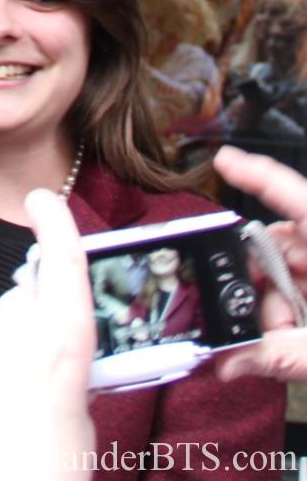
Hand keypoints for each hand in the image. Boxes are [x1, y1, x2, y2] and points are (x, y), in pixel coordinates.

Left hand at [0, 189, 94, 480]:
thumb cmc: (46, 471)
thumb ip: (67, 366)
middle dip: (33, 324)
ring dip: (2, 349)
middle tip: (40, 379)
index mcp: (62, 341)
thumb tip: (54, 346)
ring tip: (8, 407)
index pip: (61, 262)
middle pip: (24, 301)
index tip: (43, 198)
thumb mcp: (80, 416)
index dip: (56, 223)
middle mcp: (11, 330)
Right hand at [211, 145, 306, 380]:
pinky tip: (292, 341)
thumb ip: (284, 355)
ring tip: (280, 341)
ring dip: (272, 307)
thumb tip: (232, 360)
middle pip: (278, 244)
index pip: (291, 193)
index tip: (224, 162)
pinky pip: (303, 294)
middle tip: (247, 315)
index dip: (254, 174)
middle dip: (256, 281)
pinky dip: (290, 317)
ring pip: (287, 275)